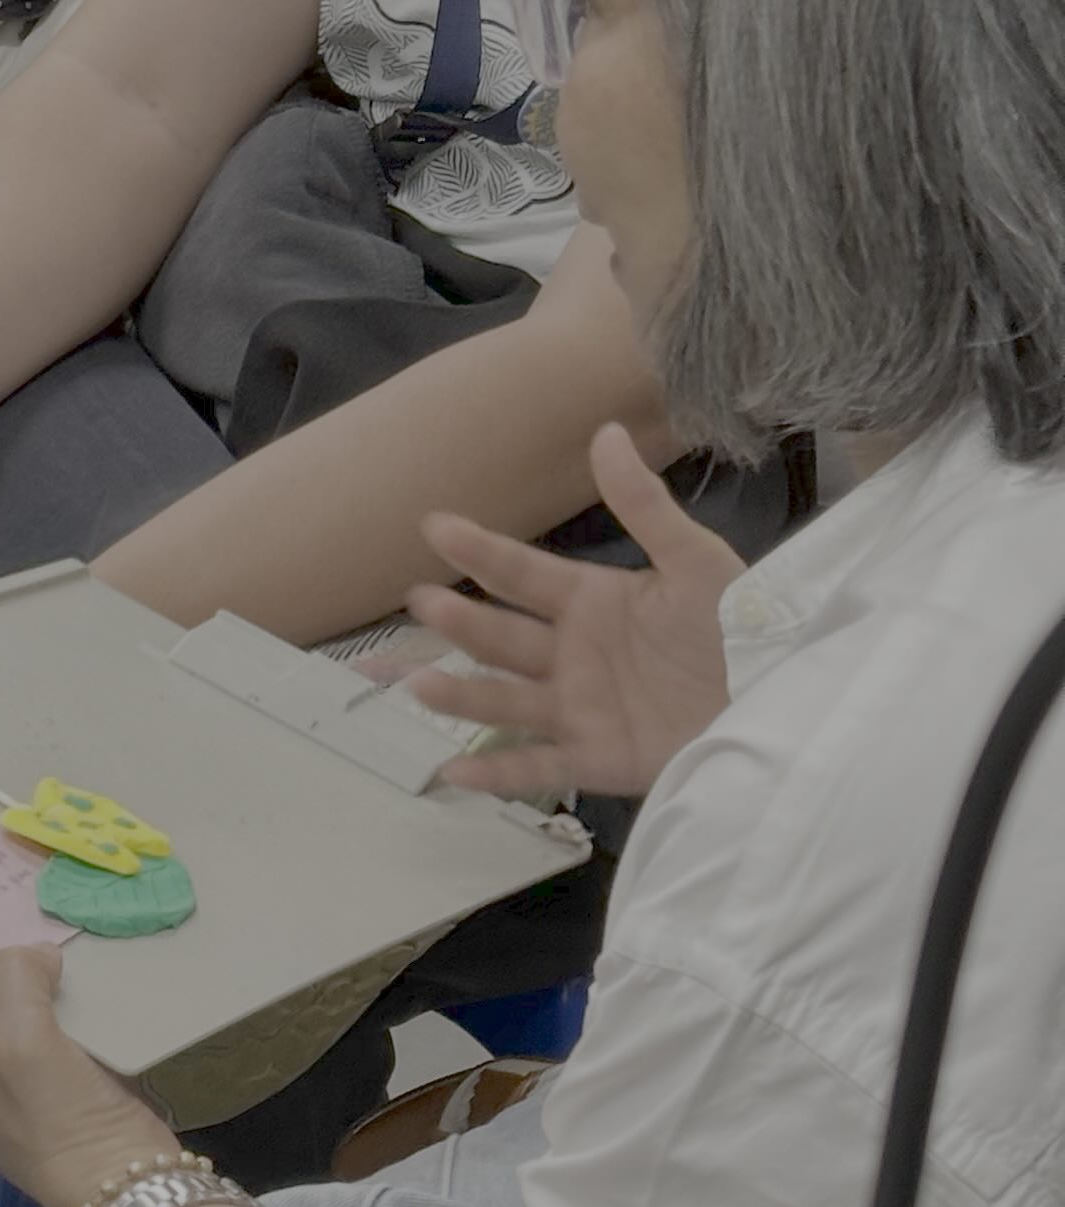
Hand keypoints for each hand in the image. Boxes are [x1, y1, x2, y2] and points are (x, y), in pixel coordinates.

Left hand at [0, 944, 174, 1206]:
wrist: (128, 1185)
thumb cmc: (60, 1119)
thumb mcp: (23, 1041)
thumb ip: (12, 981)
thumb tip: (30, 955)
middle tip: (20, 913)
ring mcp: (10, 1089)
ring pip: (13, 1017)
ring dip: (34, 984)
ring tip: (54, 939)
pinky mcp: (54, 1093)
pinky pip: (48, 1036)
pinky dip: (62, 1008)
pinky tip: (83, 981)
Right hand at [405, 422, 738, 799]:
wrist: (788, 700)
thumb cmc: (747, 627)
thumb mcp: (698, 561)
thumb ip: (644, 506)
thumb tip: (605, 432)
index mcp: (595, 602)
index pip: (524, 574)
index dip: (480, 550)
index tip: (434, 526)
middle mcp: (575, 655)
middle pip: (503, 638)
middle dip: (461, 621)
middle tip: (420, 602)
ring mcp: (581, 709)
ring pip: (506, 701)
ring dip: (461, 693)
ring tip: (417, 684)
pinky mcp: (599, 759)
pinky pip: (538, 767)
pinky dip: (495, 774)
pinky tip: (451, 771)